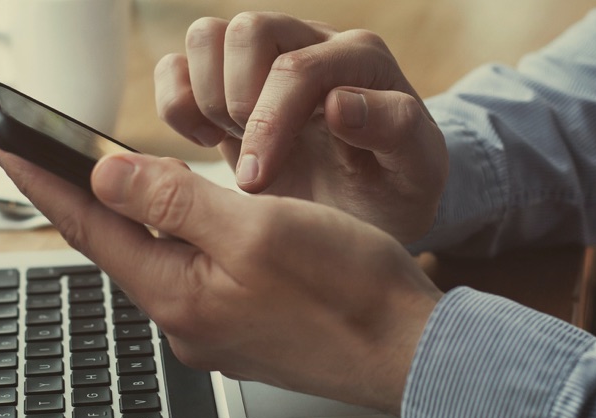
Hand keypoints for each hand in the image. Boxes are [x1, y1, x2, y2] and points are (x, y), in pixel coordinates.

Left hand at [0, 145, 442, 412]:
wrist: (409, 351)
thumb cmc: (349, 293)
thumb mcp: (255, 227)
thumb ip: (174, 200)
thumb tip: (105, 176)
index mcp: (177, 293)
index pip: (88, 226)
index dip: (44, 179)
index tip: (5, 143)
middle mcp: (185, 318)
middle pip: (114, 244)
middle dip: (76, 195)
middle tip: (40, 152)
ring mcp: (214, 327)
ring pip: (155, 256)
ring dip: (129, 214)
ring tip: (101, 176)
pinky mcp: (243, 326)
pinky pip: (192, 271)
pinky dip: (176, 235)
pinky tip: (183, 220)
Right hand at [154, 12, 447, 242]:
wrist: (367, 210)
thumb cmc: (393, 191)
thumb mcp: (418, 173)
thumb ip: (397, 130)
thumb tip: (340, 102)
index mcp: (362, 59)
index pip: (298, 67)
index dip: (270, 122)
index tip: (260, 181)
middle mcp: (311, 43)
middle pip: (248, 30)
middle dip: (238, 103)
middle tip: (255, 161)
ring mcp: (265, 58)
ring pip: (207, 36)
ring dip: (207, 98)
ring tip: (233, 144)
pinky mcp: (227, 81)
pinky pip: (177, 63)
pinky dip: (177, 102)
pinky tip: (207, 140)